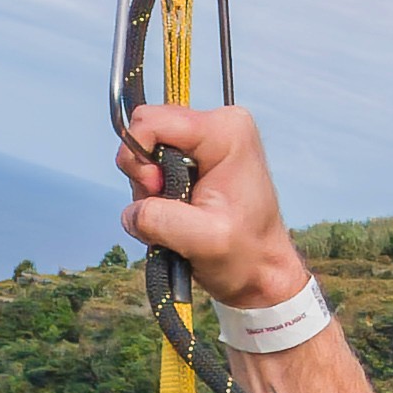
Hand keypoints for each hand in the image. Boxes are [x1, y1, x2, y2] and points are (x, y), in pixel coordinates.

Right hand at [113, 103, 309, 311]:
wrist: (260, 271)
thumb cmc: (244, 255)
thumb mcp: (203, 241)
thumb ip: (160, 219)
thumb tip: (132, 212)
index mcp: (225, 132)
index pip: (150, 121)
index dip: (141, 160)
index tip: (161, 192)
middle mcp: (217, 125)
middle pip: (144, 131)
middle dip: (144, 173)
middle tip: (172, 206)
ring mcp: (206, 139)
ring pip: (144, 150)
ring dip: (150, 188)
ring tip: (180, 215)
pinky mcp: (196, 156)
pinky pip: (152, 163)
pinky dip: (155, 193)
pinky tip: (180, 212)